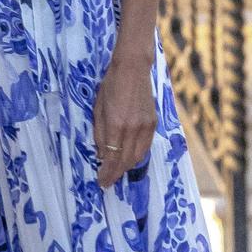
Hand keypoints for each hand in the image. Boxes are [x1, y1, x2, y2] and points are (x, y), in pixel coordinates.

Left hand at [93, 59, 156, 187]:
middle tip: (108, 181)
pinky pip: (146, 146)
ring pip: (138, 156)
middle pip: (126, 160)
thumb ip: (99, 133)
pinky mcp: (153, 123)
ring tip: (117, 172)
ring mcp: (145, 126)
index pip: (112, 157)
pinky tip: (129, 159)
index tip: (102, 182)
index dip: (107, 173)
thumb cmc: (110, 86)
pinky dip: (137, 156)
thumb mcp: (98, 109)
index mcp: (116, 125)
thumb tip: (101, 154)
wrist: (133, 70)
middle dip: (116, 173)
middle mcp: (132, 129)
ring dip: (127, 167)